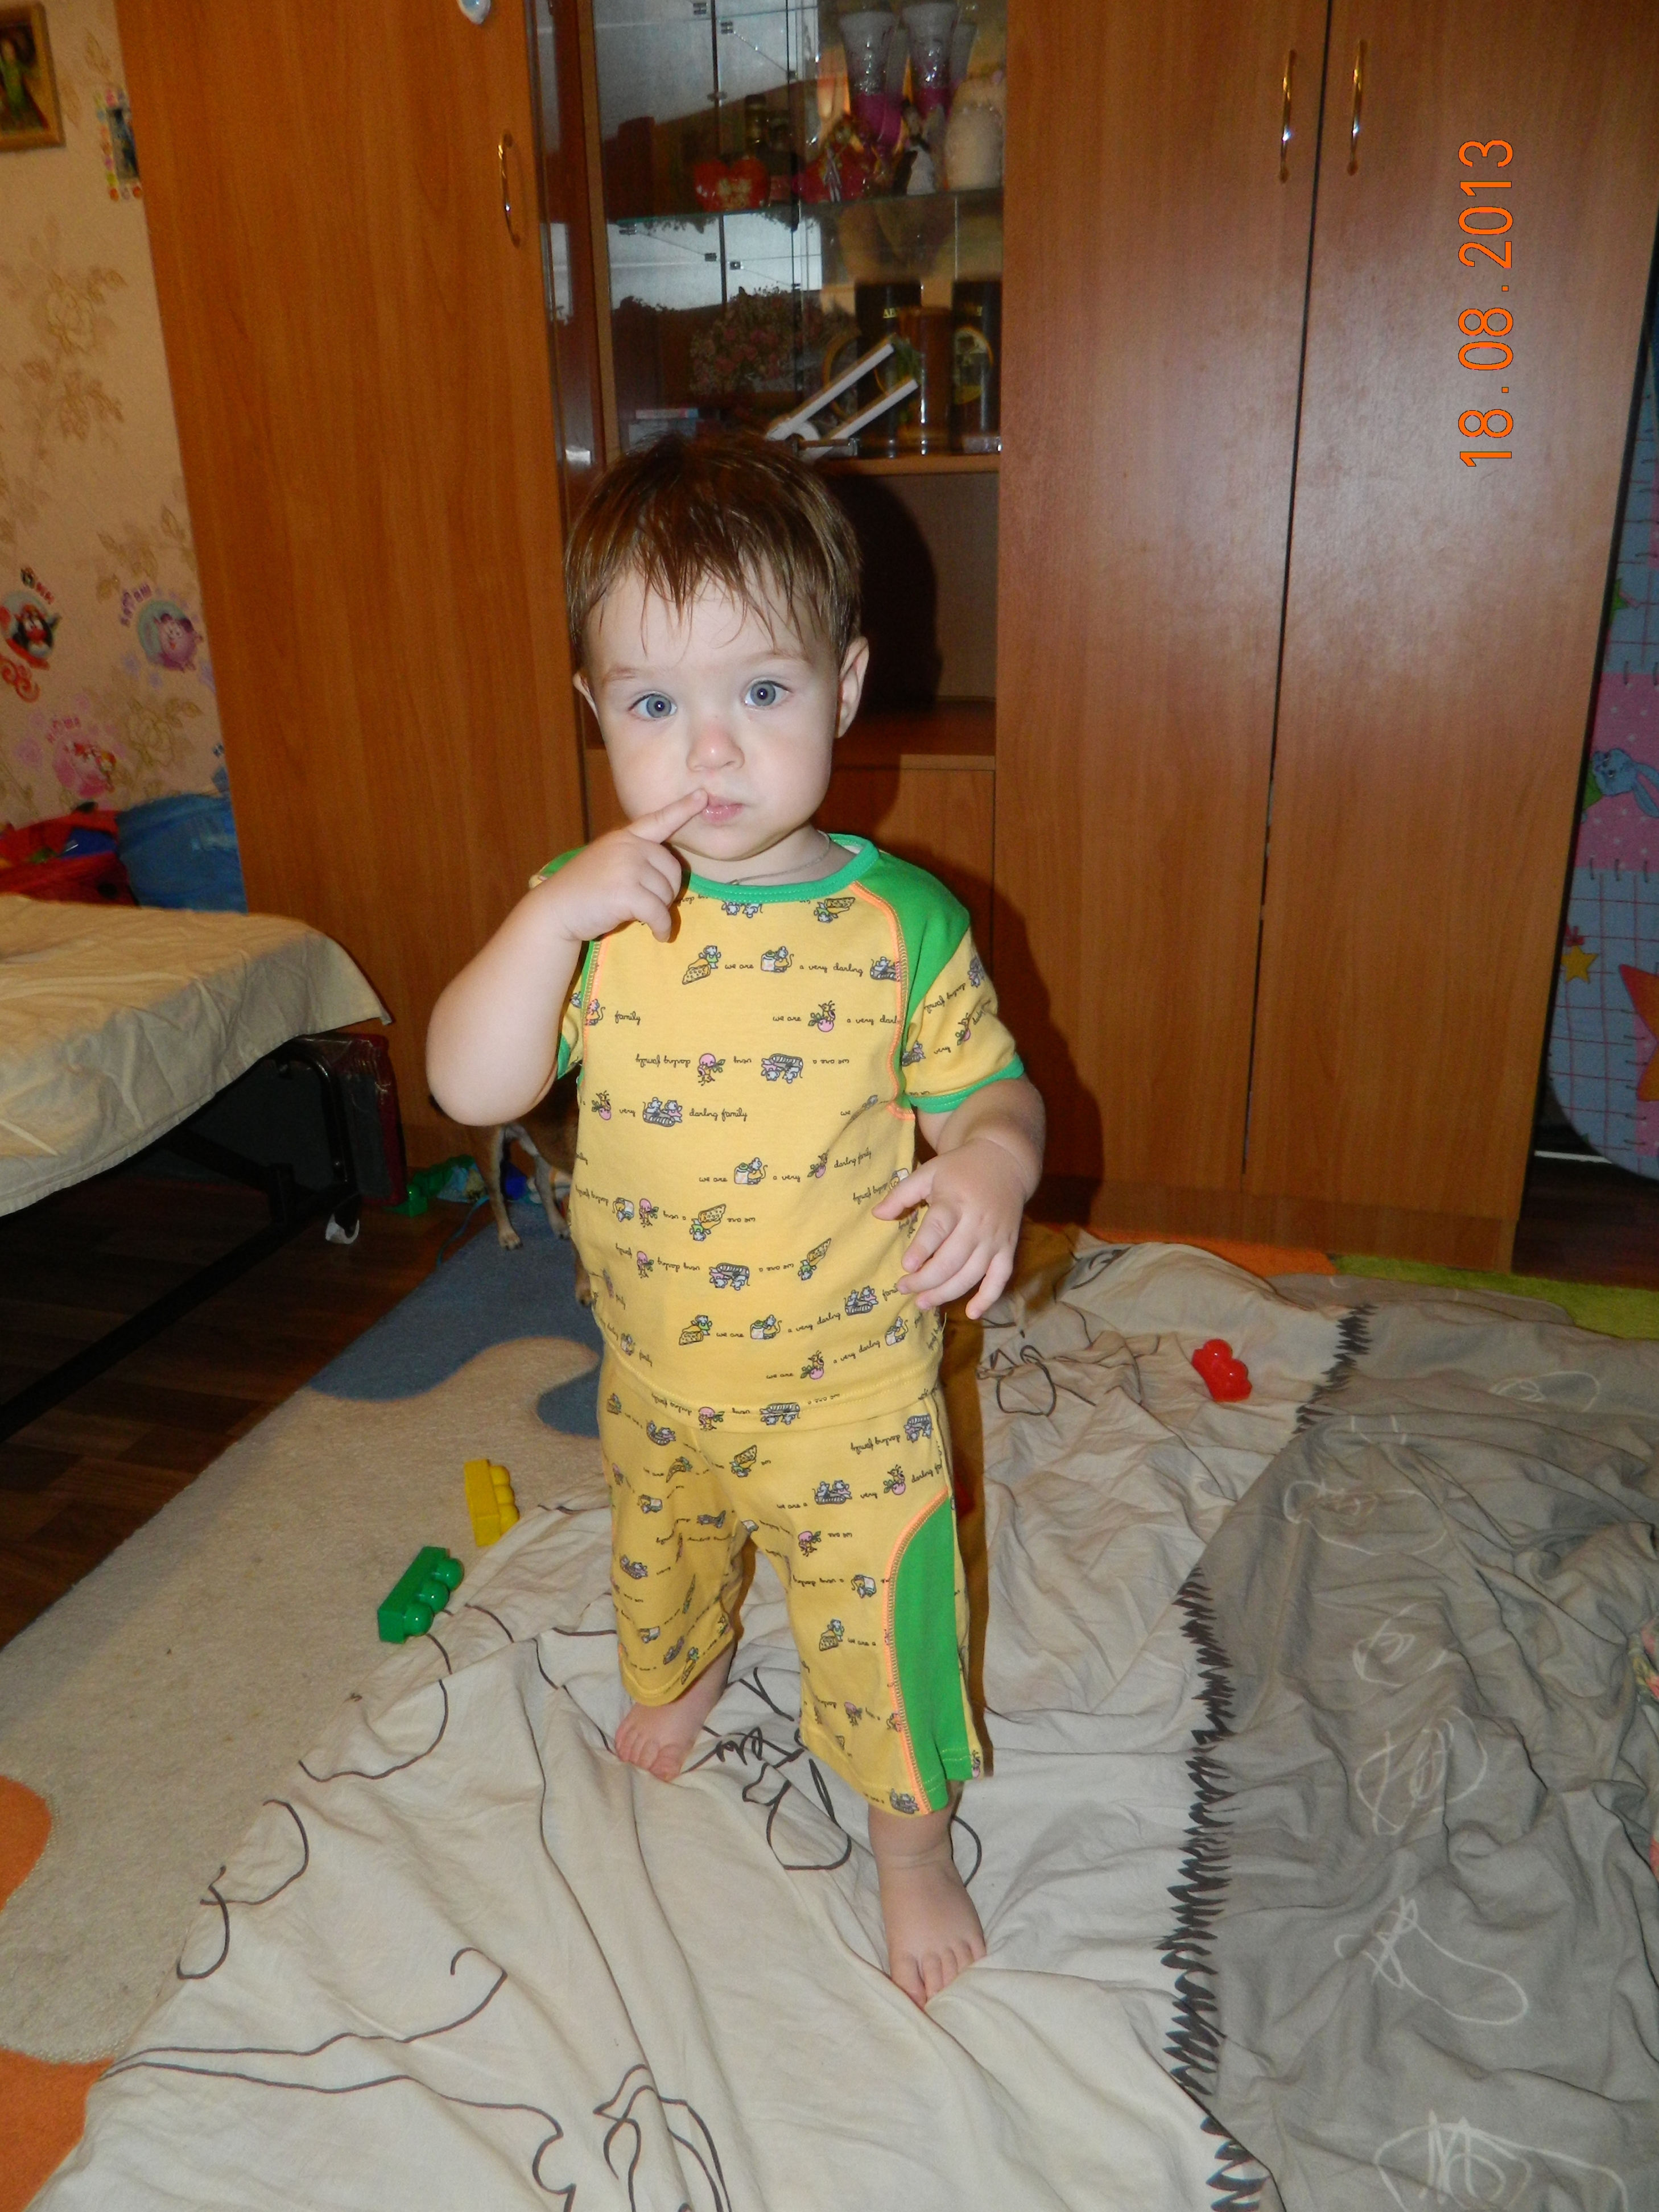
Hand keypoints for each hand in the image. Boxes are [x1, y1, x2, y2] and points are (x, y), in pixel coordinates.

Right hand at [536, 790, 706, 944]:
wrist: (556, 909)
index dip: (682, 809)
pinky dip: (662, 928)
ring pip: (667, 893)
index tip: (702, 796)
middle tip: (649, 904)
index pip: (658, 820)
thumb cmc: (584, 891)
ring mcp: (627, 867)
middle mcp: (628, 847)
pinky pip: (659, 913)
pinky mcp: (626, 892)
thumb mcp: (609, 862)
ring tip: (643, 916)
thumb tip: (666, 875)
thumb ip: (634, 858)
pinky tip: (658, 935)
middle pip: (672, 869)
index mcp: (625, 837)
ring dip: (661, 911)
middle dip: (667, 891)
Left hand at [871, 1138, 1025, 1319]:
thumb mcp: (928, 1173)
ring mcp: (994, 1238)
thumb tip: (876, 1214)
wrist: (1005, 1162)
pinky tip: (972, 1313)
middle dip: (926, 1279)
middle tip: (904, 1288)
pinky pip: (1000, 1277)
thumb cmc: (959, 1170)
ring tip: (923, 1303)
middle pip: (952, 1259)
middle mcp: (977, 1223)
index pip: (939, 1229)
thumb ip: (901, 1194)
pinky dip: (988, 1297)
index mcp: (955, 1202)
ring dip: (947, 1293)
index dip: (923, 1249)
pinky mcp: (1008, 1247)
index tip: (906, 1266)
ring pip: (972, 1274)